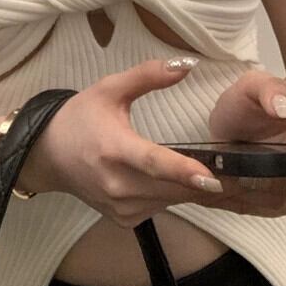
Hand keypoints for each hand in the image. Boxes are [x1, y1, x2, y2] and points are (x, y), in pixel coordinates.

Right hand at [17, 57, 237, 228]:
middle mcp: (116, 184)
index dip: (183, 170)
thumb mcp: (110, 88)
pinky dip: (171, 194)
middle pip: (170, 186)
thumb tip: (187, 66)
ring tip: (207, 170)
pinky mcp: (124, 219)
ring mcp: (120, 207)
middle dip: (201, 178)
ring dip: (188, 186)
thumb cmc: (80, 118)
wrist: (48, 155)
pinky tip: (172, 179)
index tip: (213, 176)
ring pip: (169, 199)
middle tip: (236, 169)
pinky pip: (159, 207)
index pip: (153, 163)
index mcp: (113, 149)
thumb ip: (148, 75)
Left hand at [203, 69, 285, 217]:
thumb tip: (283, 108)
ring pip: (281, 198)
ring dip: (249, 188)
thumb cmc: (252, 102)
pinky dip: (235, 198)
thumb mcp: (252, 84)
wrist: (235, 123)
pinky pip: (259, 209)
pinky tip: (214, 183)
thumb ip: (269, 88)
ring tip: (219, 169)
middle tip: (240, 160)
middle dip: (277, 173)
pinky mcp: (277, 204)